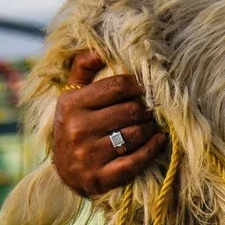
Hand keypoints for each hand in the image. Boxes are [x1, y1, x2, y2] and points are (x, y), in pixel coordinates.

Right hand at [51, 51, 166, 197]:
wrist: (65, 173)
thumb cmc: (75, 125)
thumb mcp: (72, 96)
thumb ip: (84, 68)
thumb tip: (99, 46)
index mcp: (72, 104)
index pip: (118, 85)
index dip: (138, 85)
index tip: (145, 88)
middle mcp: (78, 129)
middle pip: (131, 110)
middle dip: (146, 109)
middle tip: (150, 109)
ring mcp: (88, 155)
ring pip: (136, 134)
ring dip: (150, 128)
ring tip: (151, 125)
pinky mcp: (100, 178)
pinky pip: (136, 160)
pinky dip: (152, 148)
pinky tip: (158, 140)